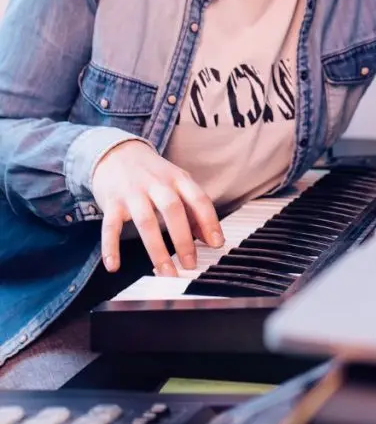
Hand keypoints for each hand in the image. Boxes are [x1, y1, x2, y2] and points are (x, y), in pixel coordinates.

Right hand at [90, 140, 223, 275]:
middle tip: (190, 264)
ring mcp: (133, 192)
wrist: (117, 152)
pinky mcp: (112, 202)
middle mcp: (157, 184)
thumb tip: (210, 239)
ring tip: (165, 271)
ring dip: (156, 250)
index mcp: (178, 179)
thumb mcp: (178, 183)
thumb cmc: (153, 174)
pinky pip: (110, 227)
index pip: (199, 199)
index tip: (216, 244)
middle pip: (173, 210)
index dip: (210, 221)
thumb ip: (193, 209)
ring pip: (145, 222)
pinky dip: (111, 247)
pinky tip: (114, 266)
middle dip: (183, 239)